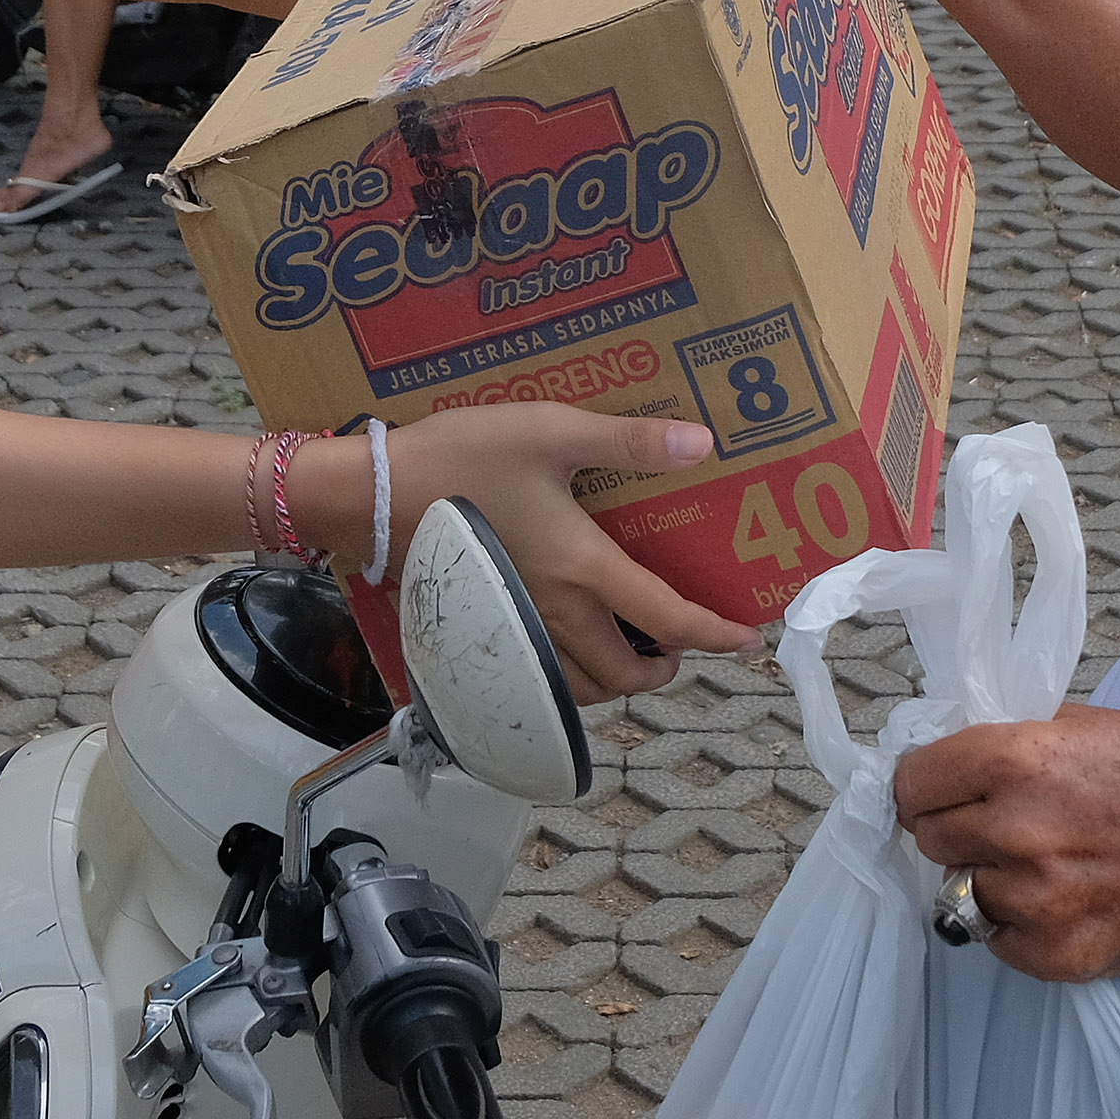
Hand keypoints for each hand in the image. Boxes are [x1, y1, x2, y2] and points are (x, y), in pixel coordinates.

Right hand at [372, 404, 759, 699]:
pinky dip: (567, 679)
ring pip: (578, 687)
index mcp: (582, 567)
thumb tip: (701, 442)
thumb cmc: (464, 457)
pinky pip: (536, 679)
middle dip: (661, 669)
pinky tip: (566, 647)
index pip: (666, 617)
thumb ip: (627, 440)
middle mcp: (554, 612)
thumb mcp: (551, 431)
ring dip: (614, 681)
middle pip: (623, 673)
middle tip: (677, 645)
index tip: (744, 639)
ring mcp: (513, 629)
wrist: (375, 494)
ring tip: (628, 652)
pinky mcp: (479, 630)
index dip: (712, 634)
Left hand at [894, 705, 1119, 982]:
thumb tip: (948, 767)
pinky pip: (999, 939)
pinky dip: (1020, 925)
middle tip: (1005, 828)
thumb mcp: (1084, 726)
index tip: (943, 793)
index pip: (911, 784)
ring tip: (1050, 866)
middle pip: (929, 839)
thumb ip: (1009, 746)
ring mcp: (1034, 899)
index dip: (925, 787)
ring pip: (964, 891)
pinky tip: (1066, 902)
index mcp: (1014, 761)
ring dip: (993, 880)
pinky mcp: (1055, 953)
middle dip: (958, 831)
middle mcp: (1014, 830)